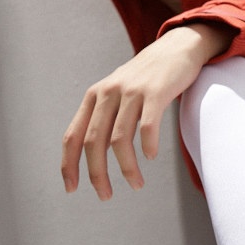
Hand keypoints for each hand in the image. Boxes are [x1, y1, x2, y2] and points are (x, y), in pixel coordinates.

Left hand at [61, 22, 231, 198]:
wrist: (176, 49)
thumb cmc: (146, 80)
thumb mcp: (117, 94)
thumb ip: (104, 119)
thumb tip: (94, 157)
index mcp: (94, 97)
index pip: (73, 136)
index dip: (69, 165)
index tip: (72, 189)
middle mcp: (108, 93)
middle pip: (94, 142)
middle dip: (97, 174)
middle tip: (106, 196)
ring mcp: (131, 92)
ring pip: (120, 140)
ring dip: (127, 168)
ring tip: (137, 185)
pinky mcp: (155, 92)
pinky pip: (147, 126)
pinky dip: (147, 146)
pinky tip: (151, 156)